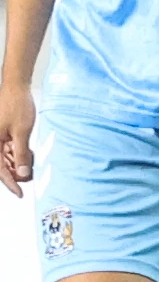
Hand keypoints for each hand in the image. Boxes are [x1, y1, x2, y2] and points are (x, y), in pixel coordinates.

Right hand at [0, 82, 32, 199]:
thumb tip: (21, 172)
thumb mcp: (21, 132)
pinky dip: (18, 153)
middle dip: (16, 173)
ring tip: (31, 163)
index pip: (0, 170)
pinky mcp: (3, 133)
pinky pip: (9, 149)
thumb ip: (20, 153)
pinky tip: (28, 153)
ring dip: (18, 163)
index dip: (10, 183)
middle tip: (30, 177)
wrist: (16, 87)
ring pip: (7, 158)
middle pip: (3, 166)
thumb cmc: (17, 106)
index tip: (20, 194)